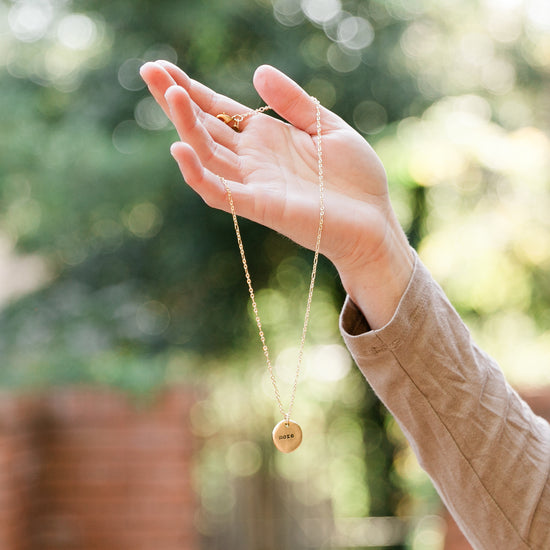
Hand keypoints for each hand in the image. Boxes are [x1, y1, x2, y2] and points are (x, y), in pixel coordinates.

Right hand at [140, 61, 412, 328]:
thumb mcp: (328, 127)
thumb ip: (294, 103)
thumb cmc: (355, 179)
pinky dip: (198, 174)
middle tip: (148, 71)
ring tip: (170, 94)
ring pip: (207, 154)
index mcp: (267, 139)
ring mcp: (254, 183)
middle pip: (204, 128)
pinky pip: (220, 191)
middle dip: (175, 100)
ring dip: (185, 126)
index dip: (192, 90)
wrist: (374, 221)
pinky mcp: (261, 206)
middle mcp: (253, 160)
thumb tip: (258, 72)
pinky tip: (180, 148)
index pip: (219, 112)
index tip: (163, 68)